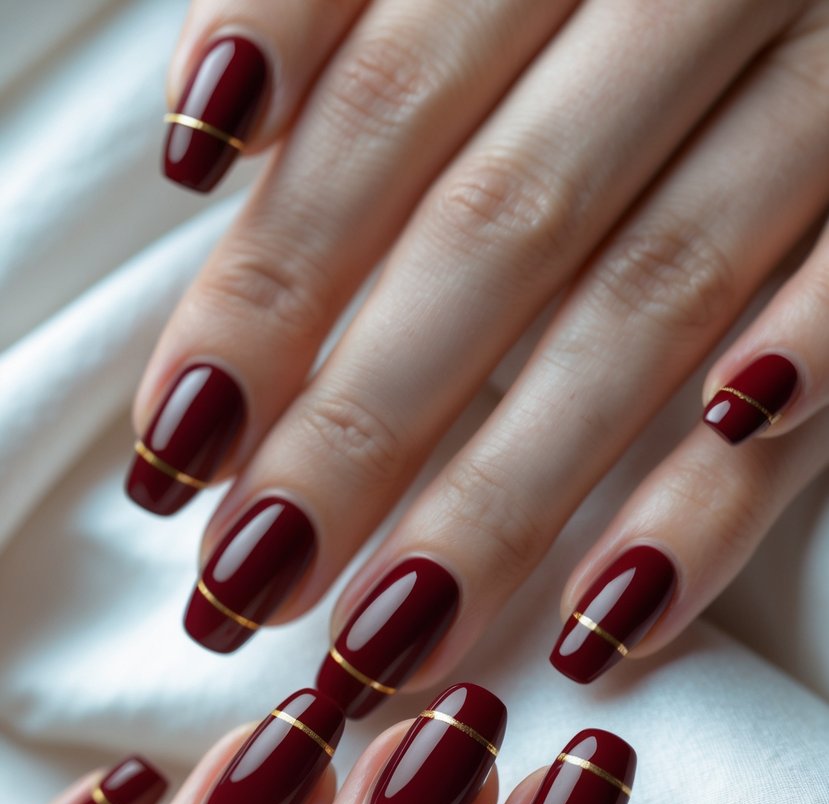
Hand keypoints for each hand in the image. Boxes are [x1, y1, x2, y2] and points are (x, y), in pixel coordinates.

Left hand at [123, 0, 828, 704]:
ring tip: (395, 633)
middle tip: (253, 580)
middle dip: (361, 423)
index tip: (177, 442)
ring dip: (510, 491)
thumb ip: (349, 4)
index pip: (380, 109)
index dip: (268, 286)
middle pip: (497, 229)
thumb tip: (217, 134)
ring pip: (651, 302)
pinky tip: (618, 612)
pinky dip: (727, 492)